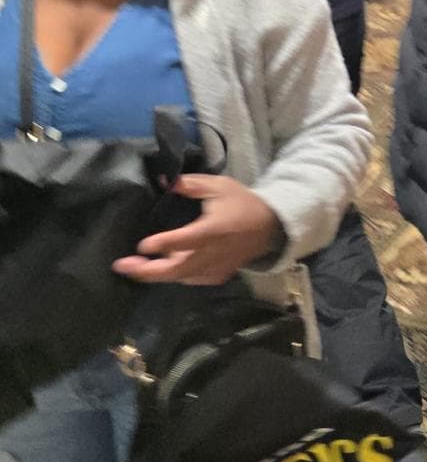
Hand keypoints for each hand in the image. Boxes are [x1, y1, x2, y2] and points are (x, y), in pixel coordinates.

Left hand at [113, 175, 283, 284]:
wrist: (269, 227)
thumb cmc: (241, 203)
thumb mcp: (219, 185)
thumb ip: (191, 184)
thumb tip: (164, 181)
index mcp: (214, 229)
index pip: (187, 240)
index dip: (164, 244)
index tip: (142, 245)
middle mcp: (213, 253)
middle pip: (177, 269)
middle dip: (147, 271)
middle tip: (122, 266)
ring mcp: (215, 268)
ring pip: (181, 277)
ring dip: (156, 274)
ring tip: (133, 268)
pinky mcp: (217, 276)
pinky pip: (190, 279)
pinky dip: (175, 275)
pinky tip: (161, 268)